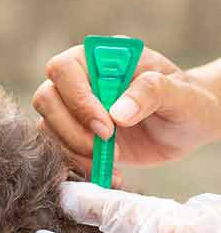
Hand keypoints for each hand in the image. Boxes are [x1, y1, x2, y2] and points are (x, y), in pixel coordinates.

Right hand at [33, 44, 220, 181]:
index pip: (65, 69)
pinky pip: (60, 151)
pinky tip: (110, 173)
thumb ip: (151, 93)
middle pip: (46, 98)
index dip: (78, 99)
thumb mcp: (180, 94)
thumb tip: (118, 112)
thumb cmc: (186, 102)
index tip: (106, 126)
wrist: (187, 127)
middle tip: (107, 144)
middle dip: (72, 129)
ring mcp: (73, 110)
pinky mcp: (75, 136)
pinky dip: (80, 166)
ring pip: (47, 128)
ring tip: (113, 161)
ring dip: (74, 150)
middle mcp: (80, 81)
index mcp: (100, 58)